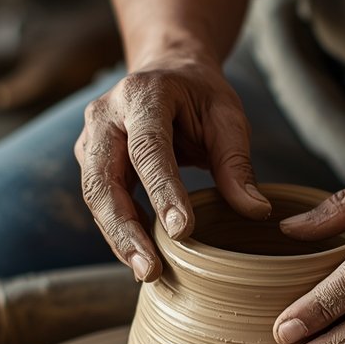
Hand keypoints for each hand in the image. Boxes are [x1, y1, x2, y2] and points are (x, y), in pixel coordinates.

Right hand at [75, 56, 271, 281]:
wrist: (166, 71)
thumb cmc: (200, 95)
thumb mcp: (228, 117)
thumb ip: (237, 163)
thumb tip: (255, 211)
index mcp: (143, 94)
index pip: (148, 147)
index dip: (162, 191)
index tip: (181, 231)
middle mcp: (106, 114)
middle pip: (103, 178)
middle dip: (125, 229)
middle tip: (151, 269)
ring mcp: (90, 138)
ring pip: (95, 196)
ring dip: (118, 238)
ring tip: (147, 272)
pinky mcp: (89, 160)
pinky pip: (100, 202)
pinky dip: (119, 232)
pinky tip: (140, 259)